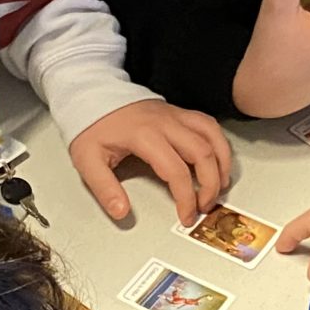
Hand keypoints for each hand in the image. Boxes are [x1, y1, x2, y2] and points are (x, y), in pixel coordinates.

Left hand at [69, 99, 232, 225]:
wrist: (93, 94)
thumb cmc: (92, 125)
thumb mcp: (87, 160)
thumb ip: (105, 188)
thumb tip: (121, 212)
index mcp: (144, 136)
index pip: (176, 171)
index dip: (186, 198)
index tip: (186, 215)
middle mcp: (165, 123)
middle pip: (202, 153)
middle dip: (210, 185)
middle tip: (205, 205)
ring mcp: (175, 115)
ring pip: (212, 136)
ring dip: (222, 163)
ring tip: (220, 185)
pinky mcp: (178, 112)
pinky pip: (208, 124)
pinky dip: (219, 143)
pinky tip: (217, 160)